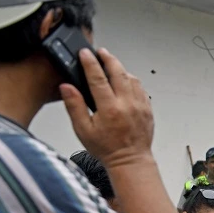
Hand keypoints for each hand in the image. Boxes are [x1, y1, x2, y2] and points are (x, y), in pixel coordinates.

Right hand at [60, 48, 154, 168]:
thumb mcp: (83, 129)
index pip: (98, 78)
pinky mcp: (147, 109)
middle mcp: (127, 104)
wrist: (130, 160)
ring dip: (121, 68)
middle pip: (118, 72)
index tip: (85, 53)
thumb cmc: (107, 148)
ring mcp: (140, 105)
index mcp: (110, 109)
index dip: (90, 63)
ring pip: (131, 78)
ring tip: (111, 63)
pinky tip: (124, 79)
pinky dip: (131, 80)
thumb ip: (74, 106)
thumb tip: (66, 87)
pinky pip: (141, 88)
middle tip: (100, 52)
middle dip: (108, 58)